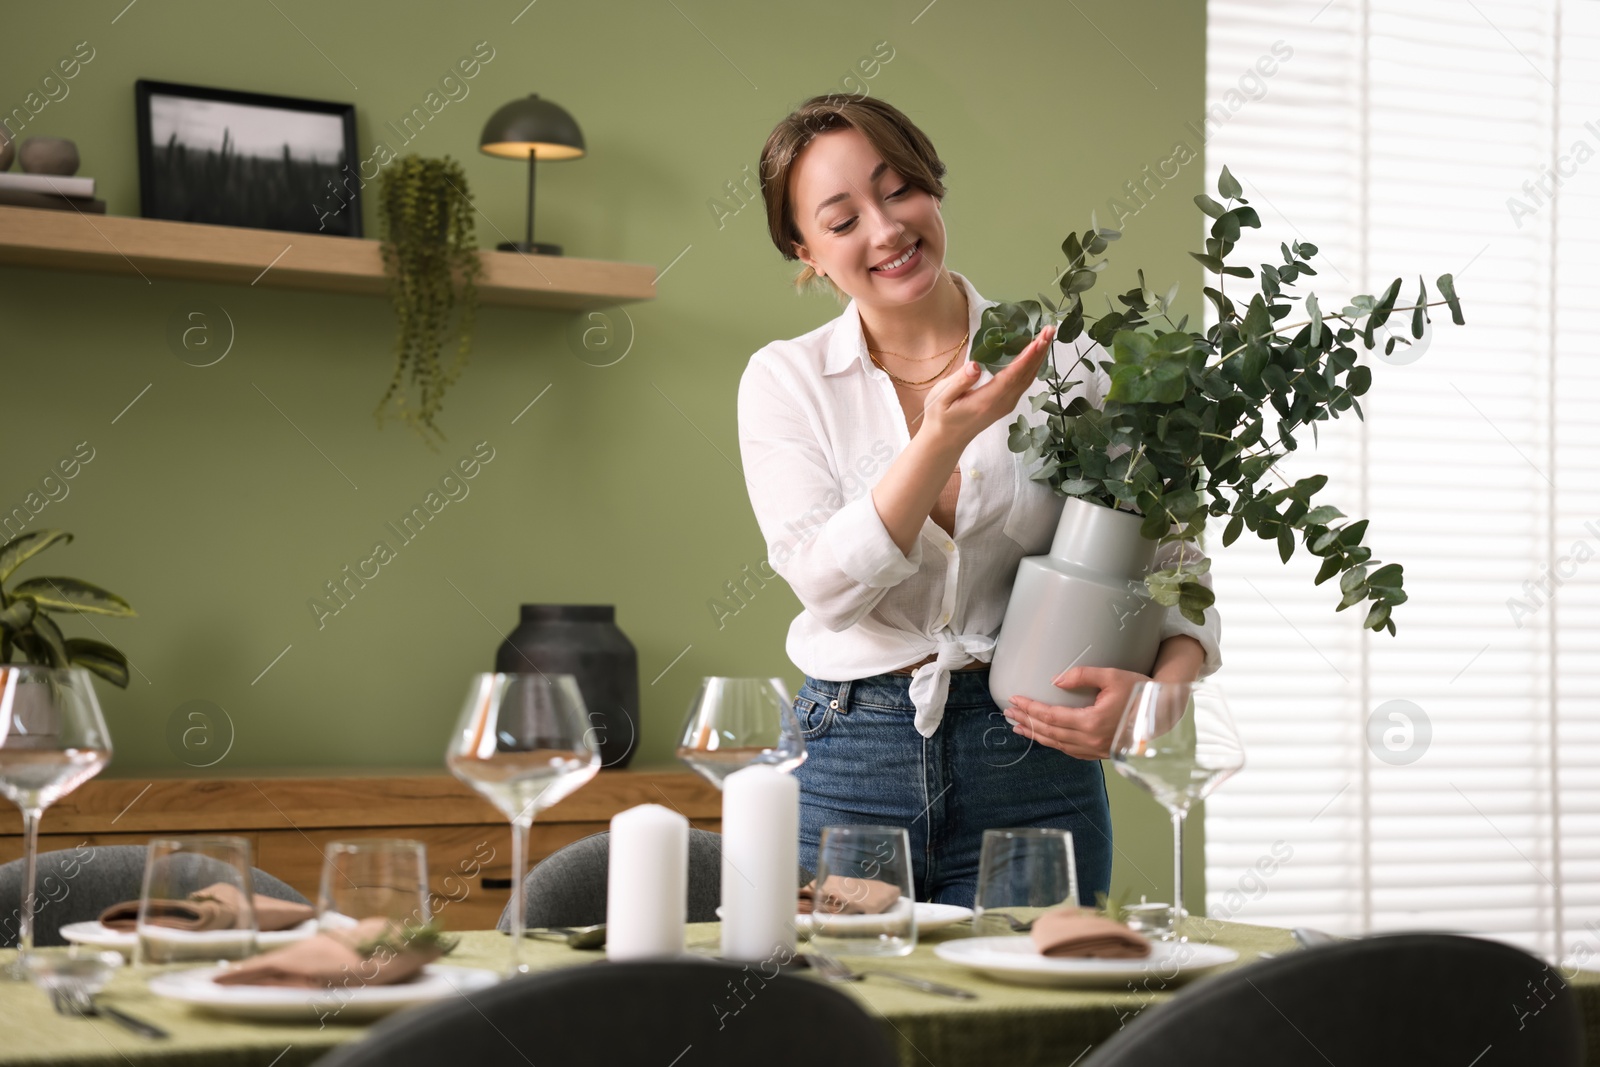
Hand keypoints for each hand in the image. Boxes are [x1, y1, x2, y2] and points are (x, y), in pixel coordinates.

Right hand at [921, 323, 1055, 450]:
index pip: (1012, 376)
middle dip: (1039, 351)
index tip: (1039, 341)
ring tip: (1047, 336)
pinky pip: (1024, 382)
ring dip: (1039, 357)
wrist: (946, 440)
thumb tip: (976, 365)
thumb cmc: (941, 417)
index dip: (1027, 358)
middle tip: (1049, 329)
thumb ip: (959, 381)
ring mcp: (1007, 404)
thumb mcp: (942, 398)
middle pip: (1026, 375)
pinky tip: (1035, 354)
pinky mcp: (1006, 403)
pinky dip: (1032, 365)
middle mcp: (1002, 403)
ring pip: (1028, 379)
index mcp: (987, 401)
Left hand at [1005, 666, 1146, 760]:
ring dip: (1037, 735)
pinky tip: (1046, 738)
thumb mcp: (1112, 676)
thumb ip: (1082, 676)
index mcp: (1091, 722)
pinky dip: (1054, 744)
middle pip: (1050, 732)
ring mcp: (1096, 749)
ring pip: (1058, 745)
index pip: (1051, 716)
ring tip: (1019, 727)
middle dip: (1027, 722)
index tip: (1015, 700)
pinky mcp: (1101, 753)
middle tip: (1009, 713)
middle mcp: (1091, 740)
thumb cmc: (1140, 693)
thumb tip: (1056, 680)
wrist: (1164, 714)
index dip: (1030, 708)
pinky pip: (1071, 751)